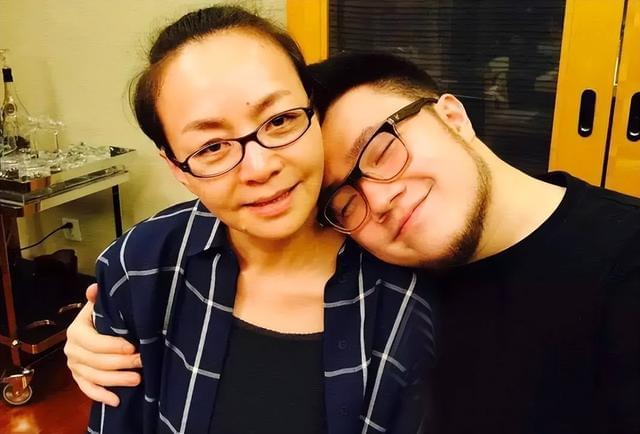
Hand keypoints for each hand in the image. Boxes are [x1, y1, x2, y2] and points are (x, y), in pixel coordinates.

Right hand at [64, 283, 142, 406]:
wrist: (91, 328)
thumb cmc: (100, 316)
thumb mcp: (100, 306)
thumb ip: (98, 299)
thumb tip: (95, 288)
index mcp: (76, 331)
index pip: (94, 343)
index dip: (113, 346)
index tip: (133, 347)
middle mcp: (71, 350)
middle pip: (96, 362)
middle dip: (121, 363)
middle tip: (142, 362)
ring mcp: (74, 366)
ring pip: (95, 377)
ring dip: (116, 380)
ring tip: (137, 379)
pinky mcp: (78, 378)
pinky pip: (87, 390)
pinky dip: (101, 396)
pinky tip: (116, 401)